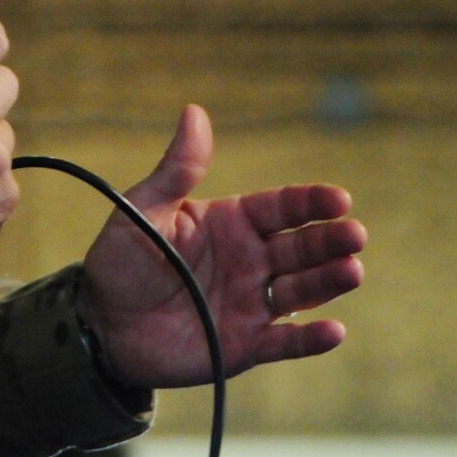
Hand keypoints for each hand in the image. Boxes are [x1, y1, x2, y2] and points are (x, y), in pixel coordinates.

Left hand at [78, 105, 365, 388]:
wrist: (101, 326)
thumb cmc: (122, 261)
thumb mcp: (145, 210)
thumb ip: (177, 169)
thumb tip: (194, 111)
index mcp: (233, 223)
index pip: (282, 208)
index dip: (312, 202)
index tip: (339, 199)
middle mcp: (252, 260)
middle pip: (302, 247)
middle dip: (331, 240)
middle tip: (355, 235)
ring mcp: (252, 302)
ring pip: (302, 291)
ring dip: (329, 282)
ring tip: (352, 271)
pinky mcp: (245, 345)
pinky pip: (284, 342)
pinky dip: (310, 340)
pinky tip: (333, 330)